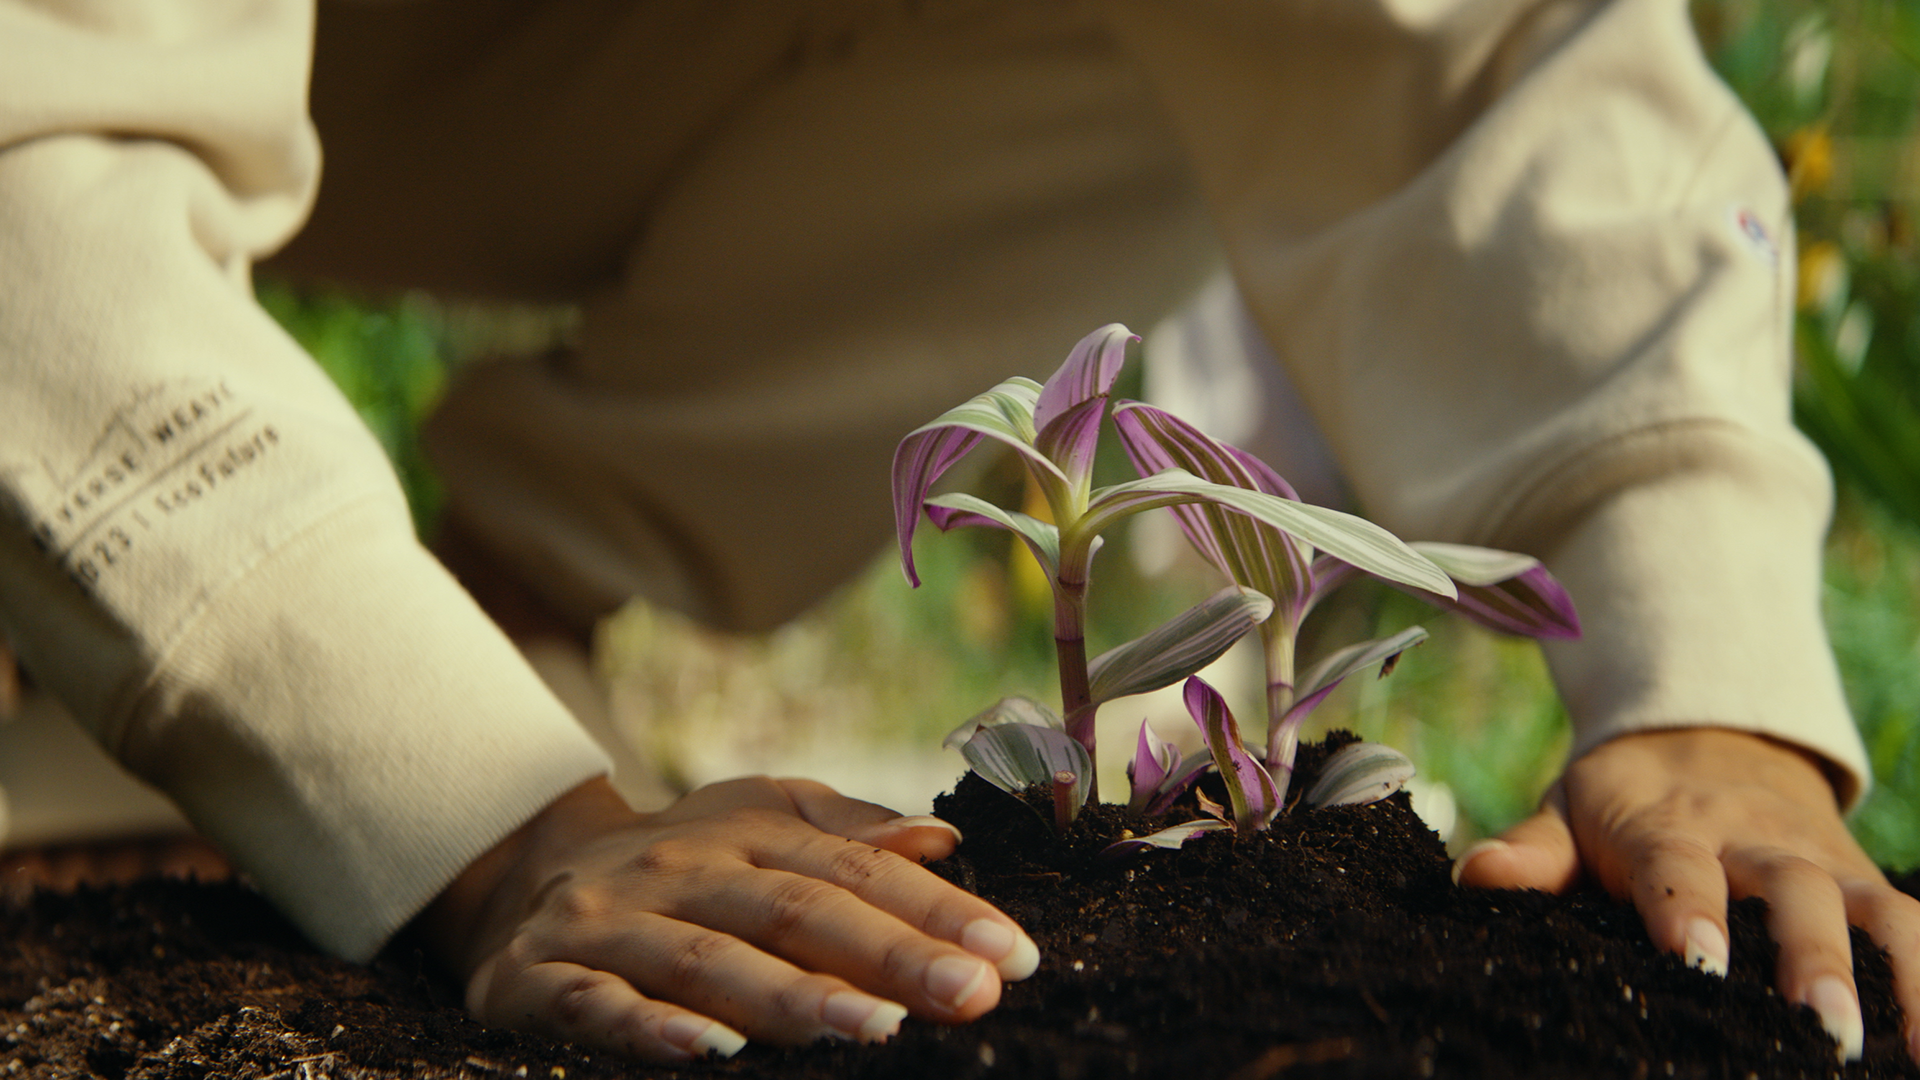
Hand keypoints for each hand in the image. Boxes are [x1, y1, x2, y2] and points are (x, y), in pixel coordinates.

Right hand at [414, 776, 1038, 1061]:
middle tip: (970, 995)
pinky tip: (707, 1052)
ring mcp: (609, 924)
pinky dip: (647, 1028)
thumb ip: (845, 830)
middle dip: (889, 954)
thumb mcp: (758, 821)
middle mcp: (682, 869)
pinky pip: (594, 1004)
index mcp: (747, 832)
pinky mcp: (537, 978)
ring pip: (707, 959)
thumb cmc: (680, 860)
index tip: (1011, 954)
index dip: (936, 910)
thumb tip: (942, 836)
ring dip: (791, 997)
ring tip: (873, 1027)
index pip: (856, 869)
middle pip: (795, 910)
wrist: (524, 871)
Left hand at [1454, 727, 1919, 1063]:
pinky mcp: (1870, 886)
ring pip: (1872, 912)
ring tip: (1902, 1051)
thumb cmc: (1628, 801)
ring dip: (1896, 976)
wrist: (1713, 734)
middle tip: (1822, 1027)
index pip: (1677, 864)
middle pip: (1793, 891)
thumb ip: (1532, 851)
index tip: (1698, 963)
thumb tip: (1478, 876)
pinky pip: (1914, 927)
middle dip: (1812, 957)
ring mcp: (1825, 864)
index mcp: (1672, 824)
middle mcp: (1759, 842)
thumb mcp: (1570, 811)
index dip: (1689, 910)